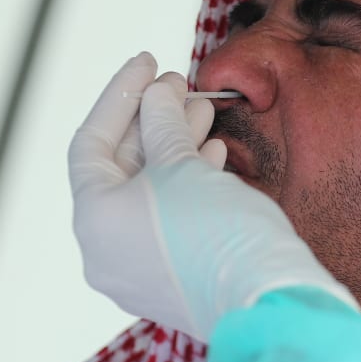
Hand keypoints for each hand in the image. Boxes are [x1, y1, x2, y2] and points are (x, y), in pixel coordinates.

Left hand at [68, 53, 358, 340]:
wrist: (268, 297)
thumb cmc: (220, 233)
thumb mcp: (184, 165)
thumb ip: (163, 122)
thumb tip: (157, 94)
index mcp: (95, 220)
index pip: (92, 142)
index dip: (120, 95)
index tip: (149, 63)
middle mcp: (105, 250)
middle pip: (122, 168)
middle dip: (154, 120)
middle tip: (182, 86)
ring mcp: (137, 268)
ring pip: (150, 192)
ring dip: (175, 147)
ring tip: (204, 112)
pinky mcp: (171, 276)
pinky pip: (168, 218)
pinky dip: (186, 183)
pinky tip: (213, 155)